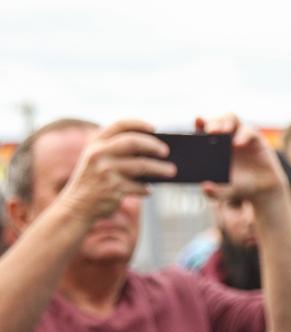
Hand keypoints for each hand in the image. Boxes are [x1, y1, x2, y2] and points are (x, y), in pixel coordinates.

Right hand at [60, 119, 174, 221]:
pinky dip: (146, 189)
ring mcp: (105, 171)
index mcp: (95, 143)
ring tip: (172, 171)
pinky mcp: (113, 188)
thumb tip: (154, 152)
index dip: (138, 124)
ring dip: (160, 169)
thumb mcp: (98, 162)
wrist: (77, 206)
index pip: (119, 125)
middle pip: (133, 142)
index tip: (155, 128)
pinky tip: (150, 190)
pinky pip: (139, 186)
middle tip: (166, 151)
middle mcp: (98, 154)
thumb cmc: (94, 182)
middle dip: (153, 145)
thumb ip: (117, 153)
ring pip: (142, 165)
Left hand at [197, 115, 287, 202]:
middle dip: (213, 122)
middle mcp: (226, 137)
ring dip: (225, 122)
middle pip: (217, 120)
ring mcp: (241, 136)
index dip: (200, 123)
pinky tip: (238, 143)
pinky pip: (249, 131)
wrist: (262, 190)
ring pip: (231, 118)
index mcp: (213, 146)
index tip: (197, 122)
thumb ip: (216, 192)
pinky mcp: (256, 139)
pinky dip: (243, 135)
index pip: (204, 129)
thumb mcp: (226, 192)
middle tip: (211, 131)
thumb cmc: (240, 186)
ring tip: (223, 131)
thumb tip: (205, 187)